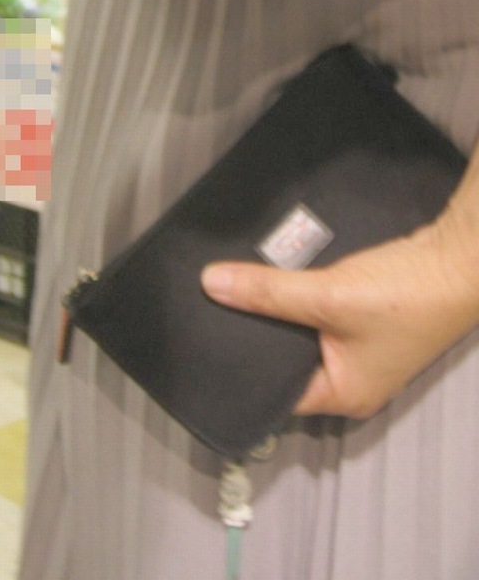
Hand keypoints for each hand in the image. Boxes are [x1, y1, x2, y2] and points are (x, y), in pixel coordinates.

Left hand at [201, 213, 478, 418]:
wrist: (458, 259)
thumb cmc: (402, 295)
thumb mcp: (326, 295)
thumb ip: (267, 292)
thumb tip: (210, 283)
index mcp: (342, 395)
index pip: (275, 392)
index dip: (239, 367)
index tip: (202, 344)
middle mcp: (349, 380)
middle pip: (286, 360)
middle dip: (254, 334)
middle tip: (209, 309)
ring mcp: (359, 349)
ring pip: (301, 333)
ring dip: (277, 311)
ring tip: (230, 291)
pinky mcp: (365, 318)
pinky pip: (318, 314)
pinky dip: (299, 297)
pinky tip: (271, 276)